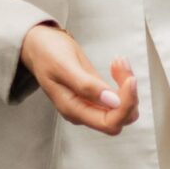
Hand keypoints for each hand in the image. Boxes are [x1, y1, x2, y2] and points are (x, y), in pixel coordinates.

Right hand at [20, 25, 140, 133]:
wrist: (39, 45)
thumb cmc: (47, 53)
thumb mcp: (64, 66)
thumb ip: (87, 86)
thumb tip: (113, 102)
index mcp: (74, 110)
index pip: (110, 123)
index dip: (125, 105)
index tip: (130, 80)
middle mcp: (84, 112)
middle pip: (121, 118)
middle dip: (128, 94)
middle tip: (121, 65)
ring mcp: (92, 104)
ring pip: (123, 107)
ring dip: (127, 85)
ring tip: (118, 61)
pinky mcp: (98, 95)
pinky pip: (119, 96)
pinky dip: (123, 80)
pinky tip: (116, 64)